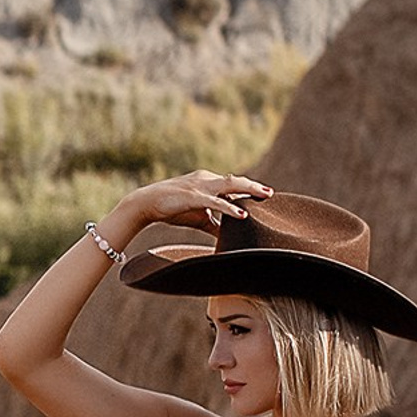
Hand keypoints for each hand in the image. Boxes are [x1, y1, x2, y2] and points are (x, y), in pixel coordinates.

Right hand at [107, 171, 269, 242]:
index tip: (264, 196)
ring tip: (265, 195)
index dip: (248, 190)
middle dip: (253, 187)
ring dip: (249, 189)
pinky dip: (230, 208)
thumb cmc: (171, 209)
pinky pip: (216, 202)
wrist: (145, 203)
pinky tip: (242, 214)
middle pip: (235, 181)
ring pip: (230, 185)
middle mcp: (206, 180)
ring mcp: (200, 186)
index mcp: (207, 182)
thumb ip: (214, 224)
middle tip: (270, 193)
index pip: (232, 185)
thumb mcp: (197, 216)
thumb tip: (228, 236)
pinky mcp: (193, 196)